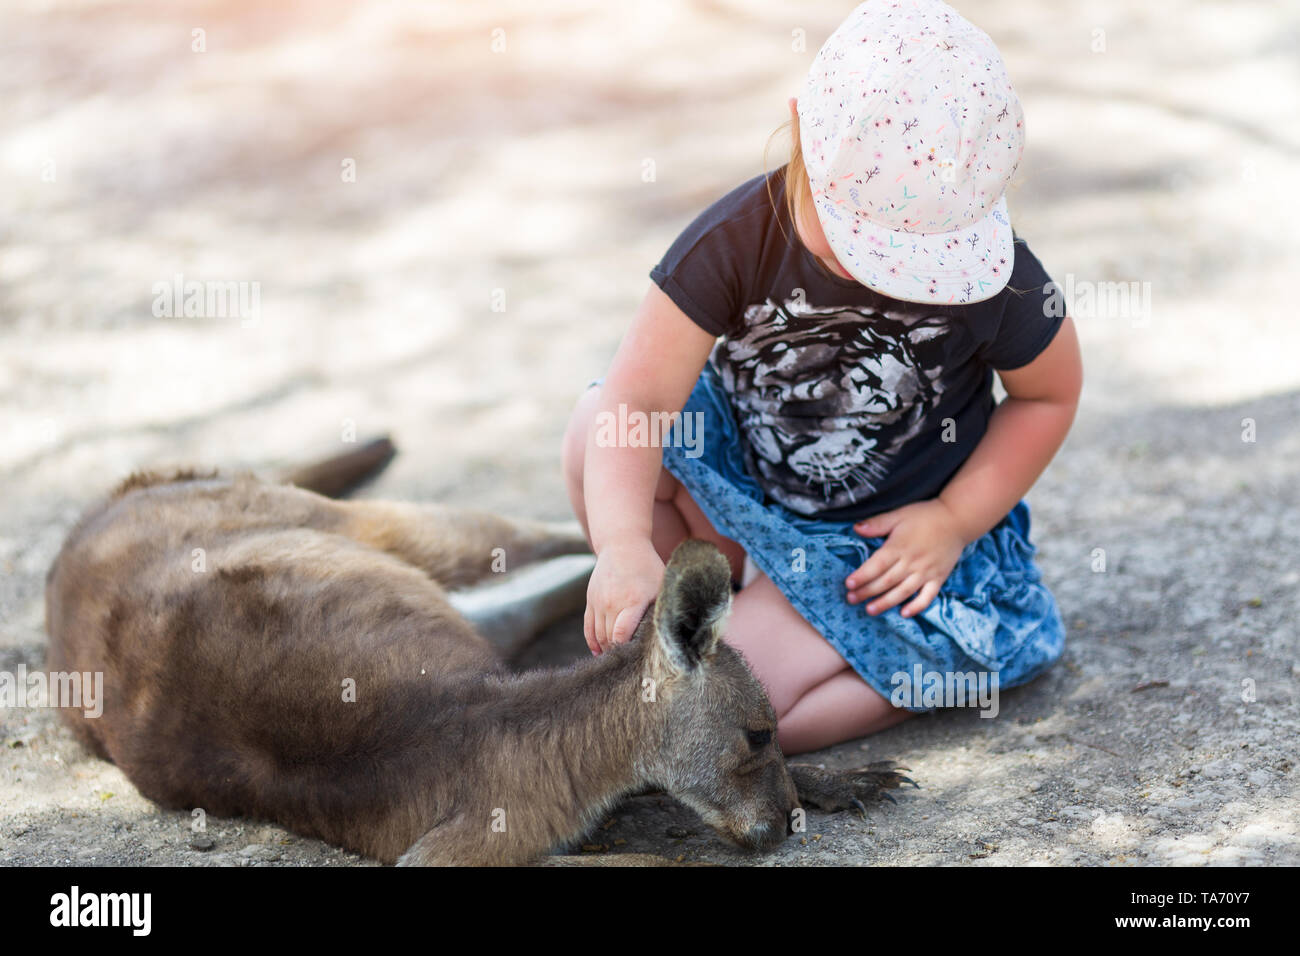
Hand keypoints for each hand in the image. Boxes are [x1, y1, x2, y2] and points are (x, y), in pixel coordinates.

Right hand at [584, 536, 664, 654]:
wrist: (621, 544)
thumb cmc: (647, 567)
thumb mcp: (661, 584)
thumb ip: (664, 608)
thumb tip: (673, 632)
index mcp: (632, 600)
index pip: (622, 634)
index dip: (627, 649)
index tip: (636, 657)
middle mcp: (612, 602)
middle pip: (610, 638)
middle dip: (619, 653)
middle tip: (631, 664)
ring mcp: (598, 602)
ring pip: (599, 635)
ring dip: (607, 649)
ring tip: (618, 658)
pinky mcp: (590, 600)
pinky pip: (588, 627)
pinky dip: (592, 642)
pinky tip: (599, 652)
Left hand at [845, 499, 967, 617]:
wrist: (957, 520)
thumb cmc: (925, 516)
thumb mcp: (899, 514)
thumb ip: (877, 523)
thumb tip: (856, 528)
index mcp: (899, 546)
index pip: (876, 565)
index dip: (861, 575)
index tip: (848, 584)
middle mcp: (912, 562)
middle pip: (886, 581)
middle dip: (867, 591)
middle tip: (851, 599)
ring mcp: (926, 572)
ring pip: (903, 592)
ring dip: (886, 602)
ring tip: (870, 610)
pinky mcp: (938, 578)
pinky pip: (927, 596)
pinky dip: (916, 606)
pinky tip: (904, 613)